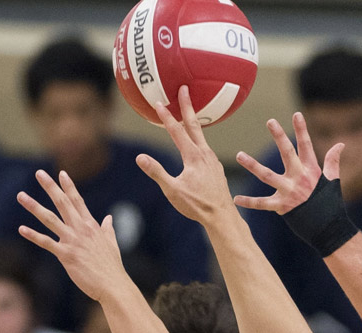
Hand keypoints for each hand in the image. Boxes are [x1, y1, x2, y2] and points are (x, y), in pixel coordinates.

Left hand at [16, 170, 128, 302]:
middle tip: (39, 173)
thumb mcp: (112, 242)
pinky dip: (33, 235)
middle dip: (50, 187)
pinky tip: (21, 229)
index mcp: (91, 225)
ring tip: (21, 196)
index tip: (61, 173)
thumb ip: (108, 229)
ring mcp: (73, 241)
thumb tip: (109, 218)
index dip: (69, 187)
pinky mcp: (66, 255)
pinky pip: (46, 243)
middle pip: (63, 203)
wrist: (113, 283)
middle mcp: (81, 229)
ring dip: (34, 206)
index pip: (78, 201)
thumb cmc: (112, 265)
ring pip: (50, 219)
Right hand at [136, 86, 234, 225]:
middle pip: (194, 125)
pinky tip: (196, 141)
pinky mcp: (215, 167)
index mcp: (193, 156)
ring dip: (193, 121)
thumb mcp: (172, 190)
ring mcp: (212, 160)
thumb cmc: (197, 205)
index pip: (176, 132)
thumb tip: (139, 157)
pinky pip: (205, 146)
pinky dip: (198, 137)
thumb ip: (157, 172)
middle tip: (184, 88)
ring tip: (188, 111)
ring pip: (201, 135)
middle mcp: (205, 154)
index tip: (158, 102)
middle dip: (187, 106)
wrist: (222, 216)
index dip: (166, 117)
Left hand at [233, 112, 344, 214]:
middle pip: (287, 153)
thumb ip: (333, 161)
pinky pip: (262, 204)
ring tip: (239, 155)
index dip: (302, 129)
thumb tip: (340, 144)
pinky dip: (249, 203)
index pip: (306, 146)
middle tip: (270, 121)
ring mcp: (289, 192)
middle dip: (279, 136)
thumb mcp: (333, 180)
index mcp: (311, 170)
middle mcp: (299, 178)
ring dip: (252, 165)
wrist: (329, 228)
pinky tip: (235, 199)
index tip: (297, 114)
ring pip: (267, 176)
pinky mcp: (282, 207)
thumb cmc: (330, 203)